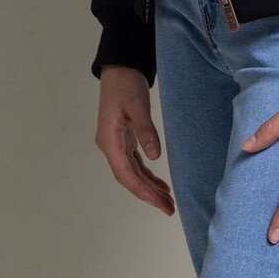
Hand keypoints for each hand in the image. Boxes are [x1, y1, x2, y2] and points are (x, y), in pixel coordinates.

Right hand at [95, 65, 174, 216]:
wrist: (119, 68)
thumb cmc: (126, 84)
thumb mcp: (138, 105)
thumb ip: (146, 131)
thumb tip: (155, 157)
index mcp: (109, 141)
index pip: (126, 174)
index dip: (142, 192)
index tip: (159, 204)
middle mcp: (110, 146)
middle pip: (129, 177)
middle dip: (148, 195)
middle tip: (169, 209)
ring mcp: (116, 143)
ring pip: (132, 172)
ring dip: (148, 187)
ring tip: (167, 201)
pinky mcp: (123, 138)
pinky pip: (134, 163)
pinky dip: (147, 174)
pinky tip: (160, 183)